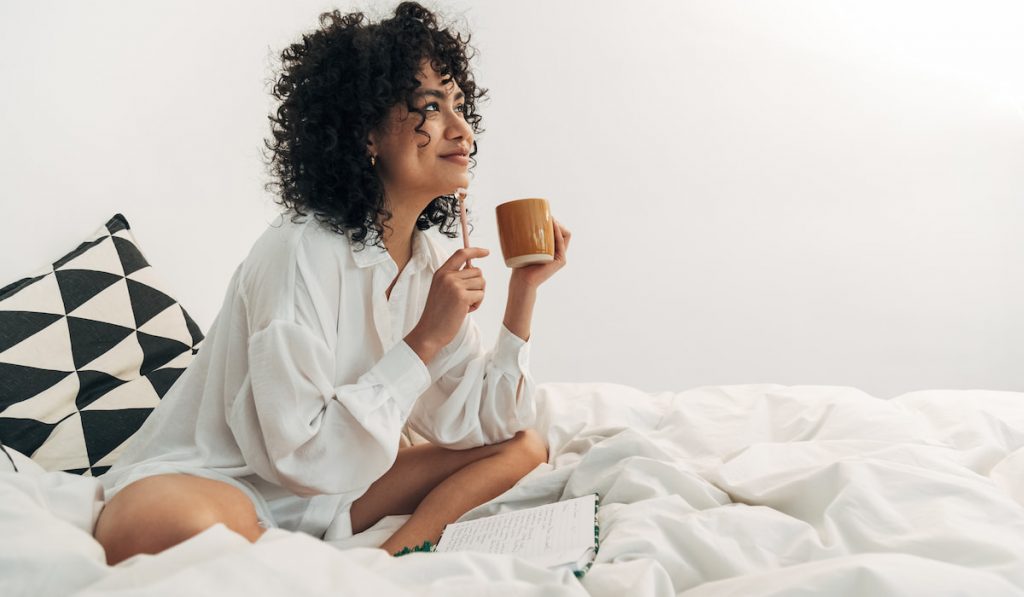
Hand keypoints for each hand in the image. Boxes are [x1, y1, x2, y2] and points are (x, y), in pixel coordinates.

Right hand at [405, 247, 488, 363]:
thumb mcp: (441, 289)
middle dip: (477, 285)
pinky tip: (465, 311)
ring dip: (477, 295)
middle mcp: (447, 276)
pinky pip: (481, 295)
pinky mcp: (462, 297)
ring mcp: (454, 286)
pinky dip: (477, 304)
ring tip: (464, 305)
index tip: (486, 252)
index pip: (461, 253)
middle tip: (465, 299)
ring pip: (481, 282)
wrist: (430, 331)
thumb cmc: (438, 314)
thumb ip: (455, 278)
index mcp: (441, 272)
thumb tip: (474, 269)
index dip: (475, 250)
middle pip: (477, 271)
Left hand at [510, 218, 570, 288]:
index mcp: (551, 249)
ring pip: (565, 234)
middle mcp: (558, 252)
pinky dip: (558, 232)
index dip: (552, 222)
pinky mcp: (561, 260)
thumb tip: (511, 221)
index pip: (556, 231)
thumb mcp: (522, 247)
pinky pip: (562, 242)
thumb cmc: (519, 266)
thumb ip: (522, 237)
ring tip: (549, 217)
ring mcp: (561, 256)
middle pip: (562, 231)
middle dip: (556, 221)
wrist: (522, 281)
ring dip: (558, 224)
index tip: (542, 215)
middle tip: (546, 215)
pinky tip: (553, 225)